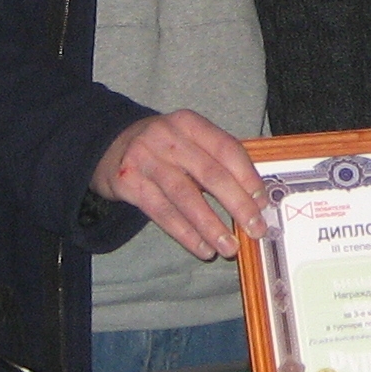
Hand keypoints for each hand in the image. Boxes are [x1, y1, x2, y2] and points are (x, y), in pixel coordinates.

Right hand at [93, 111, 275, 260]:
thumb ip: (215, 160)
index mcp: (189, 123)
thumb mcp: (187, 141)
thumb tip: (253, 198)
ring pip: (185, 197)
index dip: (248, 176)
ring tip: (229, 248)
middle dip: (237, 205)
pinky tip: (202, 248)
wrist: (107, 146)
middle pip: (210, 174)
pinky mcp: (128, 182)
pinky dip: (185, 233)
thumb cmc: (162, 149)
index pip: (226, 148)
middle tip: (255, 229)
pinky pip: (162, 212)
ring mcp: (145, 159)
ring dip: (211, 226)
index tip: (263, 202)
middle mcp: (168, 137)